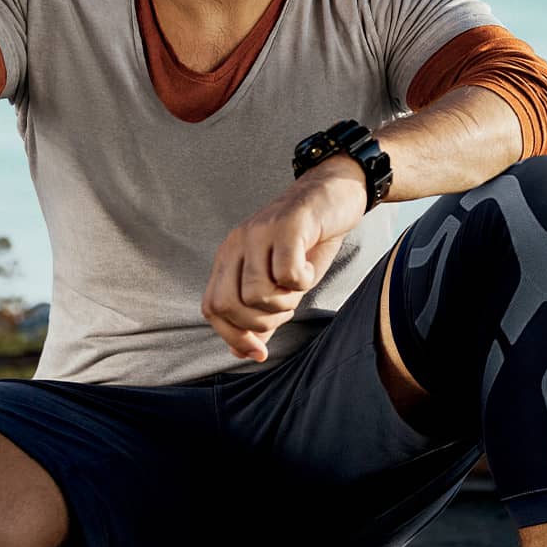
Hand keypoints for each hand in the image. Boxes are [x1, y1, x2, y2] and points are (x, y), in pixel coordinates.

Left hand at [201, 159, 368, 361]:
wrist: (334, 193)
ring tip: (299, 286)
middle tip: (287, 308)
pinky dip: (303, 281)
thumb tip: (248, 353)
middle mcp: (237, 243)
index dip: (233, 336)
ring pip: (256, 294)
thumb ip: (262, 314)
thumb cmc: (308, 242)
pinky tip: (310, 268)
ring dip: (284, 302)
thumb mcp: (281, 282)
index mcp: (229, 257)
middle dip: (260, 323)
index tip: (260, 350)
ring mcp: (260, 233)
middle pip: (228, 305)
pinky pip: (287, 274)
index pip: (211, 308)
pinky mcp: (288, 225)